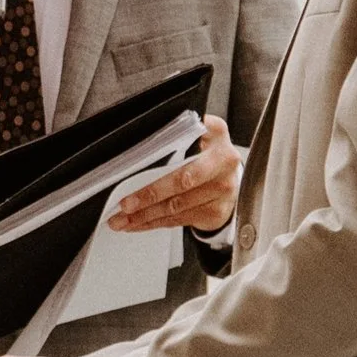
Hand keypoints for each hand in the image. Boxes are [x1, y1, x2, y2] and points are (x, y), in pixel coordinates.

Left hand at [108, 115, 241, 235]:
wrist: (233, 178)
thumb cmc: (205, 153)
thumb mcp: (196, 134)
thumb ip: (173, 133)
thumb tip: (135, 142)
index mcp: (215, 133)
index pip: (183, 144)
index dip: (158, 159)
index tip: (133, 170)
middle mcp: (223, 161)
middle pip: (181, 180)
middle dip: (149, 195)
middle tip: (126, 204)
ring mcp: (222, 189)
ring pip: (176, 206)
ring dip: (146, 215)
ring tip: (123, 219)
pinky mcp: (216, 212)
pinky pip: (179, 219)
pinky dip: (155, 223)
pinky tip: (139, 223)